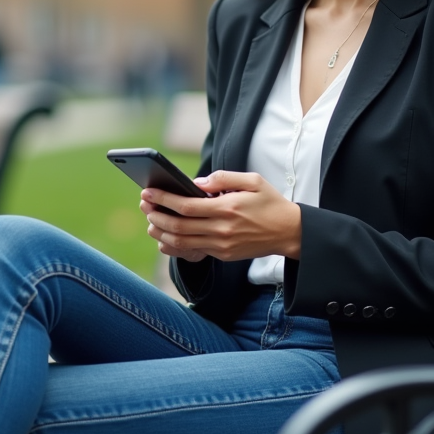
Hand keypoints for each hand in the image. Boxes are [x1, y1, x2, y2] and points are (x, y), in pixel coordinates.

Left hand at [140, 170, 301, 262]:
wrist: (289, 232)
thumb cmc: (270, 203)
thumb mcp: (253, 181)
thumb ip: (224, 178)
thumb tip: (197, 183)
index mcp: (228, 208)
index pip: (186, 206)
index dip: (163, 199)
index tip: (148, 191)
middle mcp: (222, 229)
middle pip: (179, 226)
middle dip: (157, 216)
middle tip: (144, 206)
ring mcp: (222, 245)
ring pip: (182, 242)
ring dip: (162, 232)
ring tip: (151, 221)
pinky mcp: (223, 255)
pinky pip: (193, 250)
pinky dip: (175, 244)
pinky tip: (166, 235)